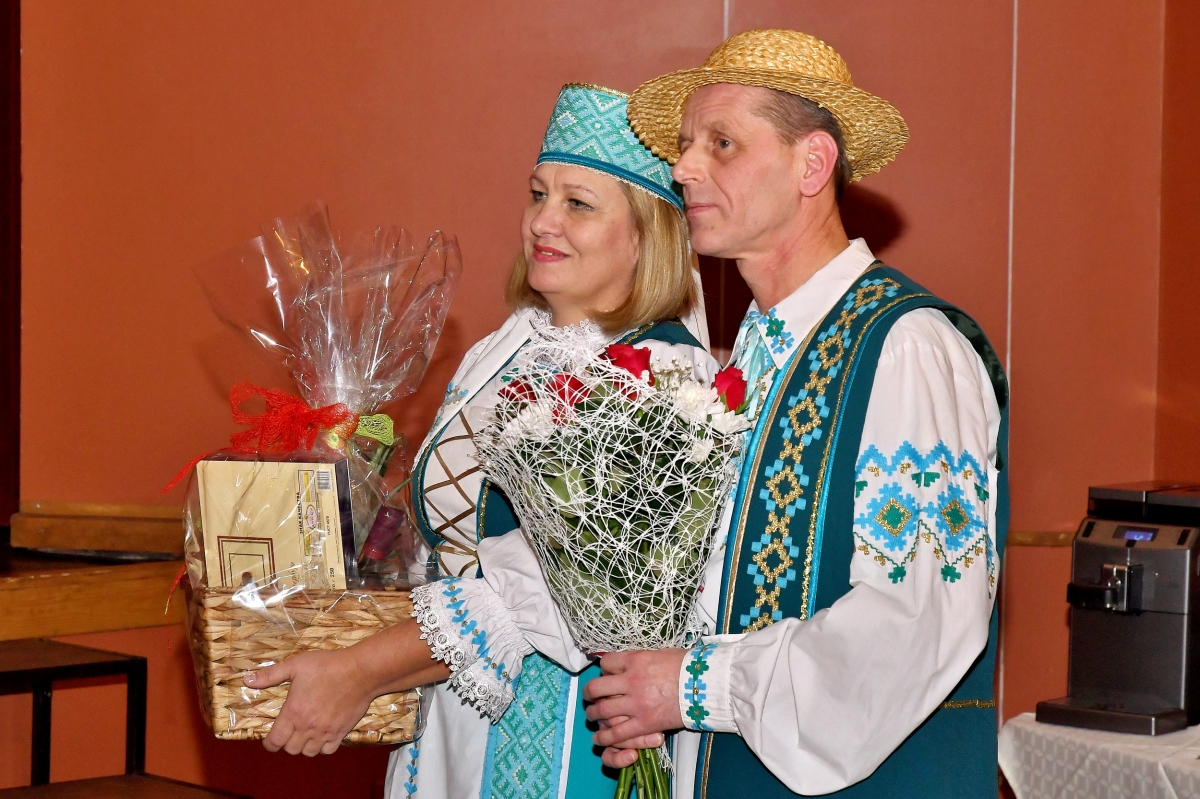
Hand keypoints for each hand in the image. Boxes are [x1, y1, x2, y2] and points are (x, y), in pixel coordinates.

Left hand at [248, 648, 372, 755]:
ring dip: (304, 746)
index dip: (269, 743)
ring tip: (305, 735)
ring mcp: (325, 732)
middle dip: (286, 743)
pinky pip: (327, 750)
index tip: (270, 739)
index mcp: (293, 713)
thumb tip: (247, 680)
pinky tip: (322, 736)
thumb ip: (270, 675)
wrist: (360, 671)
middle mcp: (307, 727)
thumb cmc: (327, 666)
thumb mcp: (295, 665)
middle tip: (289, 732)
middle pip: (290, 749)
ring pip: (308, 752)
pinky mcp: (341, 732)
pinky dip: (322, 747)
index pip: (274, 742)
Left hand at [583, 649, 685, 768]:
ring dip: (593, 714)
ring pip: (602, 711)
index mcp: (635, 660)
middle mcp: (631, 681)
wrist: (706, 685)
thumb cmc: (688, 666)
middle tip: (590, 696)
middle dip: (589, 693)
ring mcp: (636, 704)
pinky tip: (598, 738)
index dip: (604, 669)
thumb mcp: (661, 653)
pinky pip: (616, 734)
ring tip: (593, 715)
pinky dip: (604, 738)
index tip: (608, 674)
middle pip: (596, 688)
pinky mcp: (644, 724)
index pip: (606, 663)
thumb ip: (642, 658)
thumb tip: (630, 661)